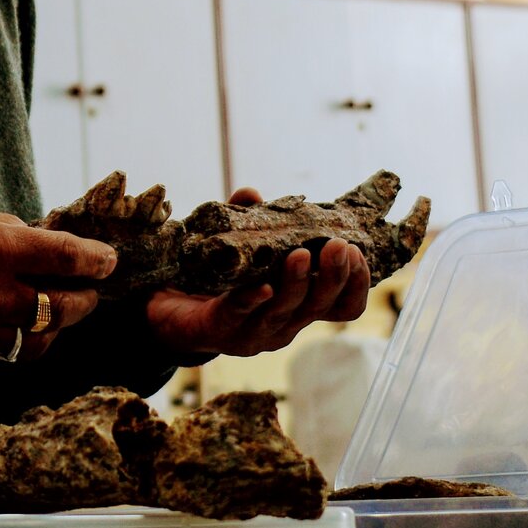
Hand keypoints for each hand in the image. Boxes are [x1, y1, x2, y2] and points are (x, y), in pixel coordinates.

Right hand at [0, 196, 116, 364]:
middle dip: (86, 297)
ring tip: (60, 315)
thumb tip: (39, 240)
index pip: (68, 257)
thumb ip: (8, 228)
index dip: (97, 259)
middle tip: (90, 290)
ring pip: (44, 340)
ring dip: (59, 327)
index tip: (107, 260)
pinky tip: (25, 331)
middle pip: (67, 305)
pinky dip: (26, 344)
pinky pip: (12, 357)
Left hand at [144, 187, 370, 358]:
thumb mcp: (242, 248)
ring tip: (300, 255)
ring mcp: (253, 333)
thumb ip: (250, 222)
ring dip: (296, 284)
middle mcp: (283, 324)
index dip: (356, 284)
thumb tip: (251, 193)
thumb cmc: (217, 280)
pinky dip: (251, 300)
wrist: (169, 310)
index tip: (358, 253)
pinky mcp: (219, 332)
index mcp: (298, 305)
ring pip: (283, 313)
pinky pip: (238, 316)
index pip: (343, 306)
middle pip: (319, 307)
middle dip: (333, 277)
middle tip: (339, 247)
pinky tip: (261, 286)